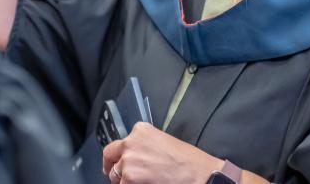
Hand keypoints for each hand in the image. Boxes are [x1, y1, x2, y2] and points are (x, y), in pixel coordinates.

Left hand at [102, 122, 222, 183]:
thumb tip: (132, 157)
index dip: (116, 157)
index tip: (115, 163)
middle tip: (118, 178)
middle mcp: (130, 143)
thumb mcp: (162, 142)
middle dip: (113, 168)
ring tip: (140, 182)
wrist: (199, 175)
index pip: (117, 144)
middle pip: (109, 157)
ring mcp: (128, 161)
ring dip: (123, 181)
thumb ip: (143, 146)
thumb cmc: (188, 162)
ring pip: (115, 176)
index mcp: (140, 131)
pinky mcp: (129, 178)